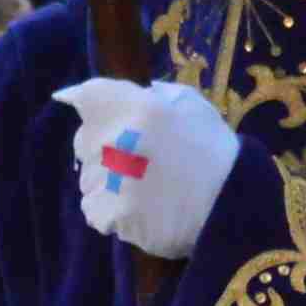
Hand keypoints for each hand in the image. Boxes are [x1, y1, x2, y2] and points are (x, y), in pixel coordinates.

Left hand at [55, 74, 239, 261]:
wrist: (231, 203)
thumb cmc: (212, 149)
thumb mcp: (188, 104)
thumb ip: (151, 95)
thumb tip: (127, 92)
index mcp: (131, 106)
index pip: (87, 96)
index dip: (83, 101)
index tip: (73, 102)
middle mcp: (112, 138)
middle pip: (84, 141)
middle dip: (103, 149)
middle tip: (137, 162)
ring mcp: (108, 178)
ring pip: (88, 179)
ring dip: (107, 184)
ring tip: (143, 191)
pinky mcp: (109, 213)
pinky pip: (93, 209)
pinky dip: (109, 212)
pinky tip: (139, 210)